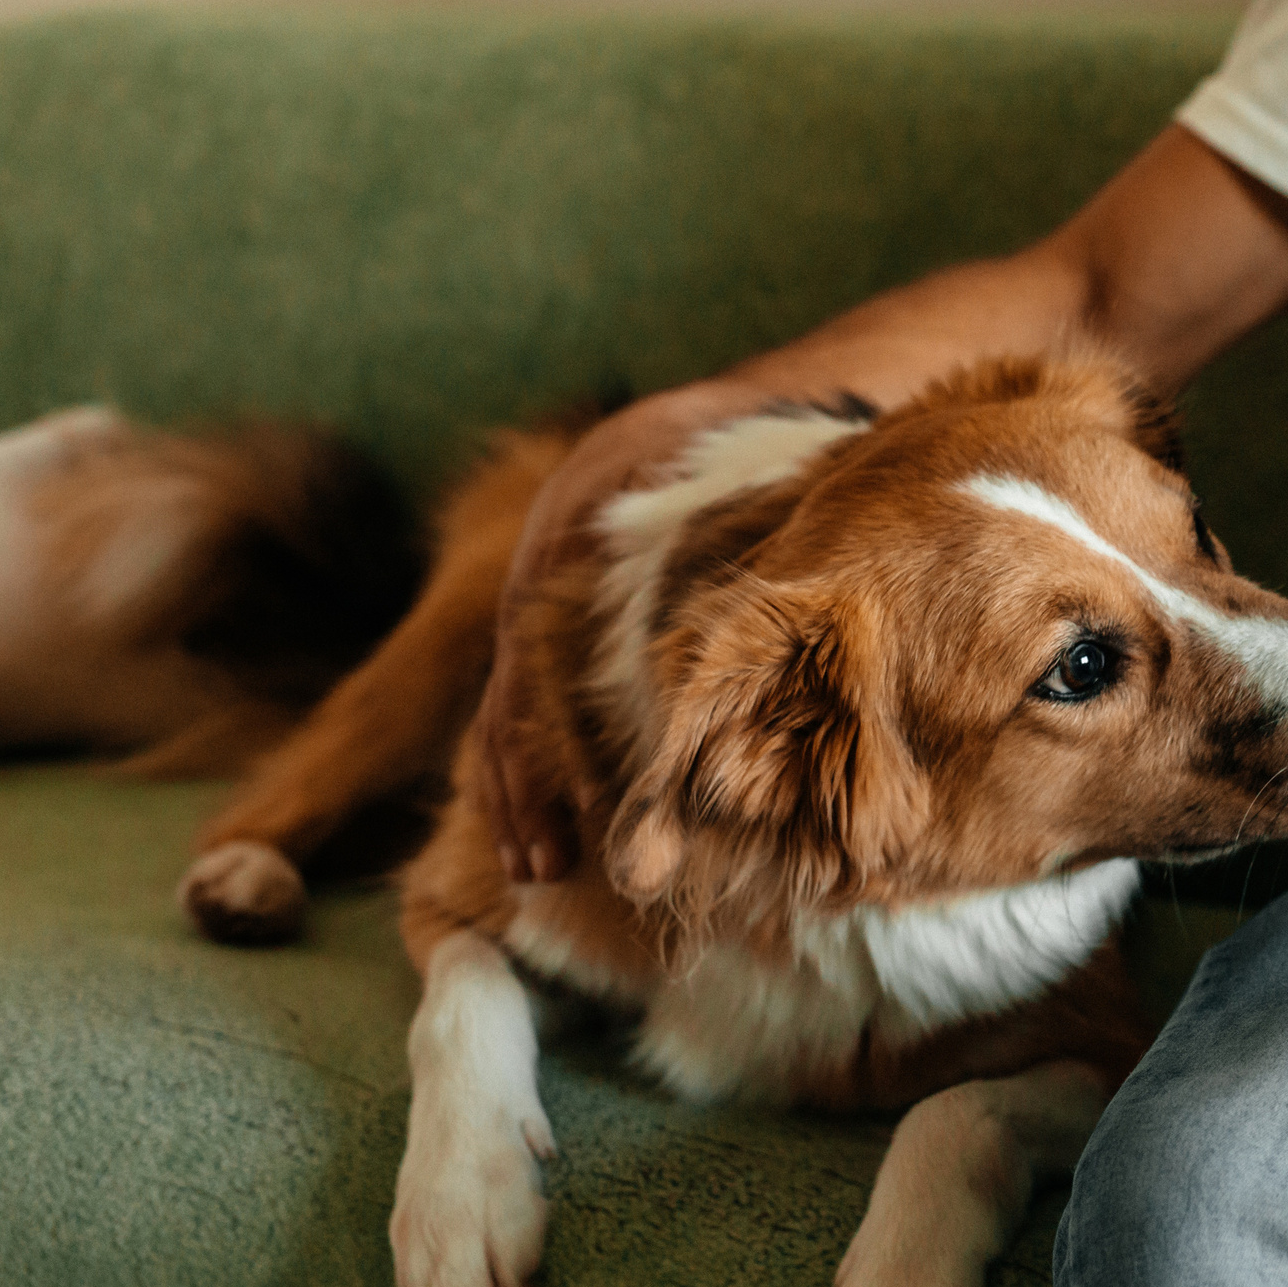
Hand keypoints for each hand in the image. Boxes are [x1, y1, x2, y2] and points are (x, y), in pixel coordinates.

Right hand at [478, 382, 766, 881]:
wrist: (720, 415)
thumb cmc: (747, 454)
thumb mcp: (736, 476)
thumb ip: (737, 542)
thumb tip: (779, 627)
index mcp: (580, 528)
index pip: (551, 655)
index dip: (566, 740)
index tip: (599, 808)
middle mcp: (544, 565)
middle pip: (518, 693)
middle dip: (530, 785)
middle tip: (549, 867)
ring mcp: (538, 595)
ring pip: (507, 709)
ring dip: (517, 794)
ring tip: (537, 871)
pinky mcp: (546, 625)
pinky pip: (516, 706)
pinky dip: (525, 771)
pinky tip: (538, 836)